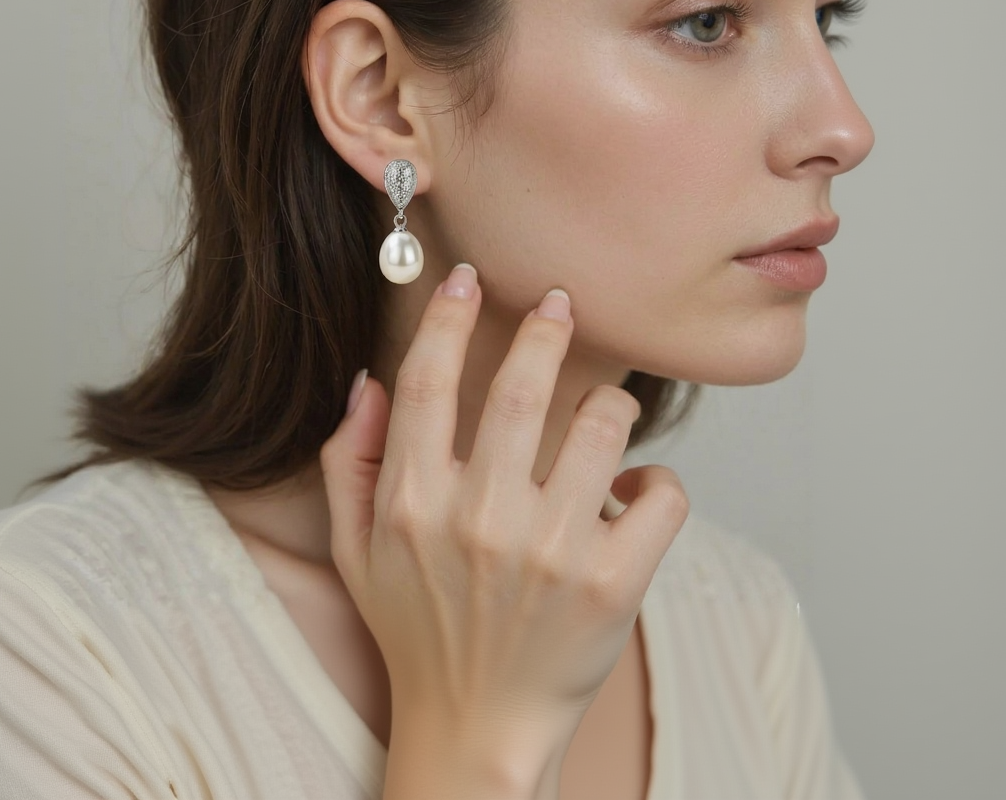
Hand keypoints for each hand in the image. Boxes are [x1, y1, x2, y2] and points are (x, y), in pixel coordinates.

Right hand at [319, 262, 688, 753]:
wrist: (476, 728)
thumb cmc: (417, 629)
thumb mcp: (355, 550)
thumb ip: (348, 462)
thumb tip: (367, 381)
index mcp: (412, 503)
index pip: (428, 382)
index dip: (448, 318)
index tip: (467, 279)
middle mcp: (479, 520)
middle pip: (522, 386)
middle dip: (545, 329)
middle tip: (559, 302)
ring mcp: (550, 552)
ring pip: (602, 426)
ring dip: (609, 404)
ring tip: (602, 409)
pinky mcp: (612, 585)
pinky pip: (660, 494)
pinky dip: (657, 479)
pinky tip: (636, 487)